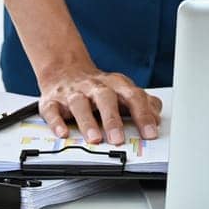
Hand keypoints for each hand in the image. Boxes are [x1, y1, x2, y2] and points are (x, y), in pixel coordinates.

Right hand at [36, 67, 161, 145]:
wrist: (65, 70)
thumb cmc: (98, 87)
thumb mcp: (123, 91)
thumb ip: (143, 103)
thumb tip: (157, 118)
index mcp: (117, 85)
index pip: (133, 97)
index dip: (143, 115)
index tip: (150, 133)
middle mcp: (95, 87)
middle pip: (106, 99)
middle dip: (113, 119)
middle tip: (119, 139)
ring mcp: (73, 93)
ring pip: (79, 104)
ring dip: (87, 122)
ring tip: (94, 139)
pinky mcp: (52, 101)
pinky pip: (52, 110)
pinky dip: (56, 122)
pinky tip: (63, 134)